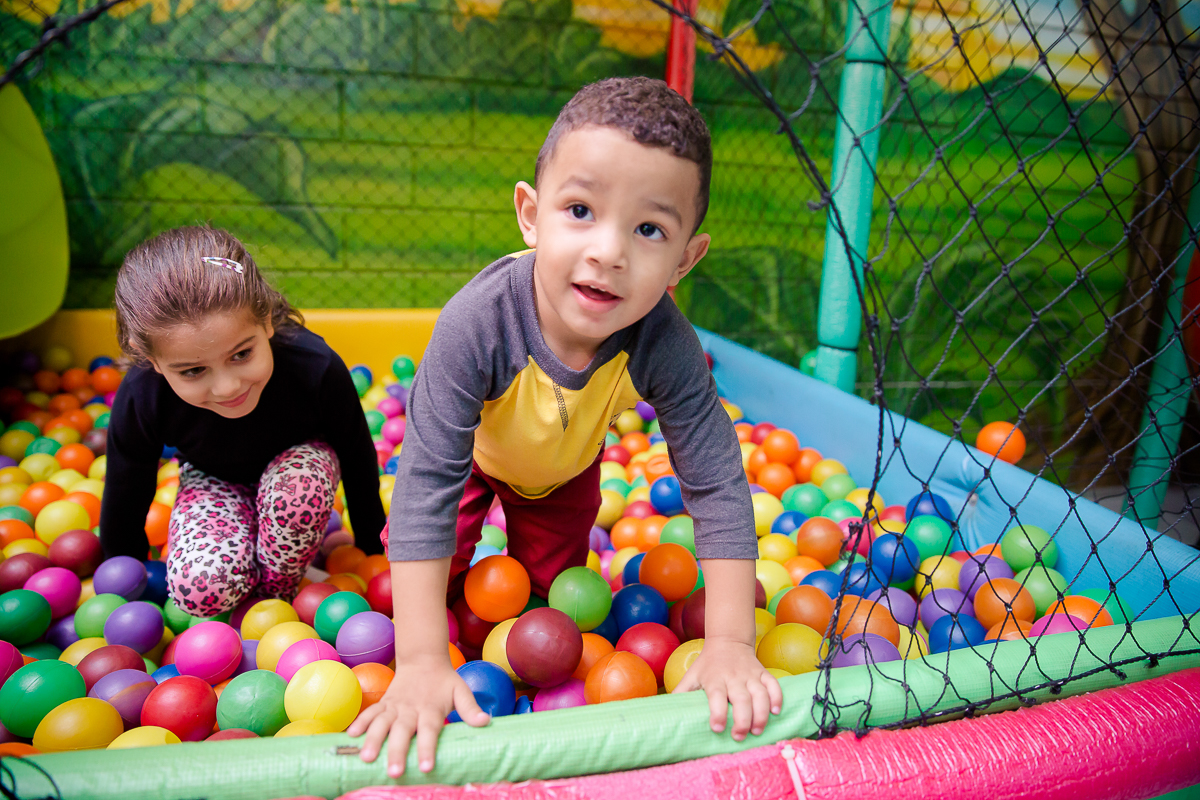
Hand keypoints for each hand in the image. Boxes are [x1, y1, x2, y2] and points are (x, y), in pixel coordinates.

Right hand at [348, 655, 490, 776]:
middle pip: (403, 731)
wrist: (423, 658)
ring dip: (373, 740)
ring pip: (381, 723)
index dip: (428, 748)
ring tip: (366, 758)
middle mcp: (411, 708)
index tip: (426, 767)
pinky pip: (370, 712)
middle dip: (397, 751)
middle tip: (394, 771)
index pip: (430, 731)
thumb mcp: (461, 690)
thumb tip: (485, 722)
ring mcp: (395, 706)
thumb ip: (470, 708)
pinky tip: (350, 736)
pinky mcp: (384, 703)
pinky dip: (360, 722)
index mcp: (431, 709)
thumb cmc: (444, 681)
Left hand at [671, 638, 781, 740]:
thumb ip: (681, 693)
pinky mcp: (763, 672)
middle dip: (742, 719)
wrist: (728, 640)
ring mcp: (750, 674)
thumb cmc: (707, 665)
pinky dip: (777, 697)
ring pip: (760, 694)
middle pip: (741, 698)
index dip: (717, 712)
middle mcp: (733, 676)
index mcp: (714, 678)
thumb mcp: (691, 675)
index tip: (717, 728)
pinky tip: (776, 712)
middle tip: (740, 736)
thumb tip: (665, 712)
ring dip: (761, 713)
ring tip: (757, 730)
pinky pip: (773, 684)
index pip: (716, 695)